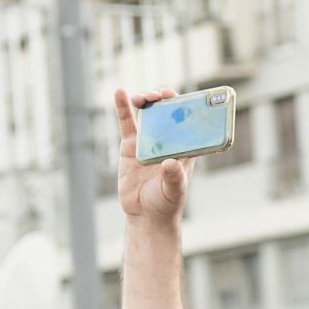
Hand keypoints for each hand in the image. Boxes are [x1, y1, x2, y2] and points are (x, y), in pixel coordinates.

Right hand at [114, 88, 193, 221]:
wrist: (144, 215)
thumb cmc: (166, 204)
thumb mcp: (174, 191)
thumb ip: (174, 177)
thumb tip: (169, 163)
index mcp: (184, 146)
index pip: (188, 120)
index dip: (185, 105)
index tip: (180, 98)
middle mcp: (168, 139)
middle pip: (168, 111)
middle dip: (165, 98)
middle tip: (161, 96)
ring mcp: (148, 140)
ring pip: (149, 112)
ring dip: (147, 99)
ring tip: (142, 98)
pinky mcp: (130, 145)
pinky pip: (127, 122)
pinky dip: (123, 107)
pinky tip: (120, 92)